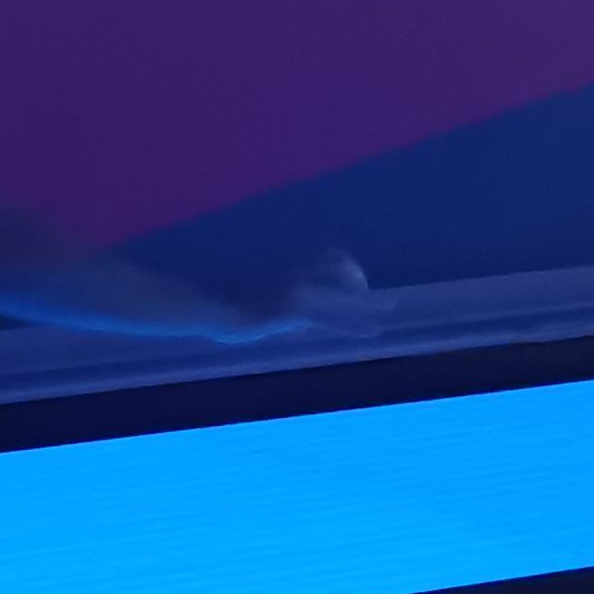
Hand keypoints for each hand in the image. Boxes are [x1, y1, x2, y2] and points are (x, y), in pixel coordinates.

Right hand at [219, 251, 385, 342]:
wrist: (206, 306)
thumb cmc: (221, 305)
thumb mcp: (256, 305)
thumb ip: (281, 313)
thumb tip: (300, 326)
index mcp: (286, 272)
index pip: (326, 261)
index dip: (347, 271)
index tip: (359, 285)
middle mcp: (296, 277)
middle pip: (341, 274)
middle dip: (363, 287)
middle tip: (387, 303)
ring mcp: (296, 293)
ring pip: (342, 297)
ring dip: (367, 306)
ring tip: (387, 314)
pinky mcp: (293, 311)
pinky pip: (331, 318)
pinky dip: (354, 324)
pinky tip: (369, 332)